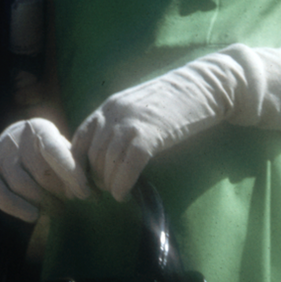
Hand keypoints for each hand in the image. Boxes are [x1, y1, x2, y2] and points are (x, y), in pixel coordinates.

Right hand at [0, 118, 91, 223]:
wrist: (17, 140)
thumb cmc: (49, 150)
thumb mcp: (64, 148)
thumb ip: (76, 165)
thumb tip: (95, 192)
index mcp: (39, 128)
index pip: (54, 149)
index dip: (71, 172)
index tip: (85, 193)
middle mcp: (16, 139)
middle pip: (39, 170)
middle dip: (60, 191)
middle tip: (73, 200)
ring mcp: (0, 156)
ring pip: (21, 184)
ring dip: (42, 202)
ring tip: (59, 209)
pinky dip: (17, 208)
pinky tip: (34, 216)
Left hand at [70, 68, 226, 203]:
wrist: (203, 87)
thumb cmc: (173, 100)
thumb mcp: (137, 107)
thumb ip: (119, 123)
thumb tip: (106, 154)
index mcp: (110, 105)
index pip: (80, 137)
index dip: (78, 163)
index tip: (84, 180)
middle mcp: (115, 112)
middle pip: (93, 154)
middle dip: (95, 177)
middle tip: (105, 190)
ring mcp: (132, 122)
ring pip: (107, 162)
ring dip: (109, 183)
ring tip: (116, 193)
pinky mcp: (150, 134)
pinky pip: (128, 166)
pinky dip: (122, 184)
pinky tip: (123, 194)